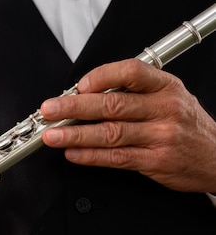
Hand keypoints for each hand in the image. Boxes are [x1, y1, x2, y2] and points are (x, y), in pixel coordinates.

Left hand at [40, 58, 215, 192]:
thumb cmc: (185, 124)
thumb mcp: (170, 96)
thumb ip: (134, 92)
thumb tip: (86, 93)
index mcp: (166, 87)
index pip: (132, 72)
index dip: (102, 76)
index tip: (78, 85)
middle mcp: (165, 109)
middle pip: (113, 105)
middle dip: (74, 108)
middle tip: (49, 110)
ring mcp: (161, 136)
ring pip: (111, 133)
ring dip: (76, 135)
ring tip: (52, 136)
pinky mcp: (155, 161)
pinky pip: (116, 158)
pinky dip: (90, 156)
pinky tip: (73, 154)